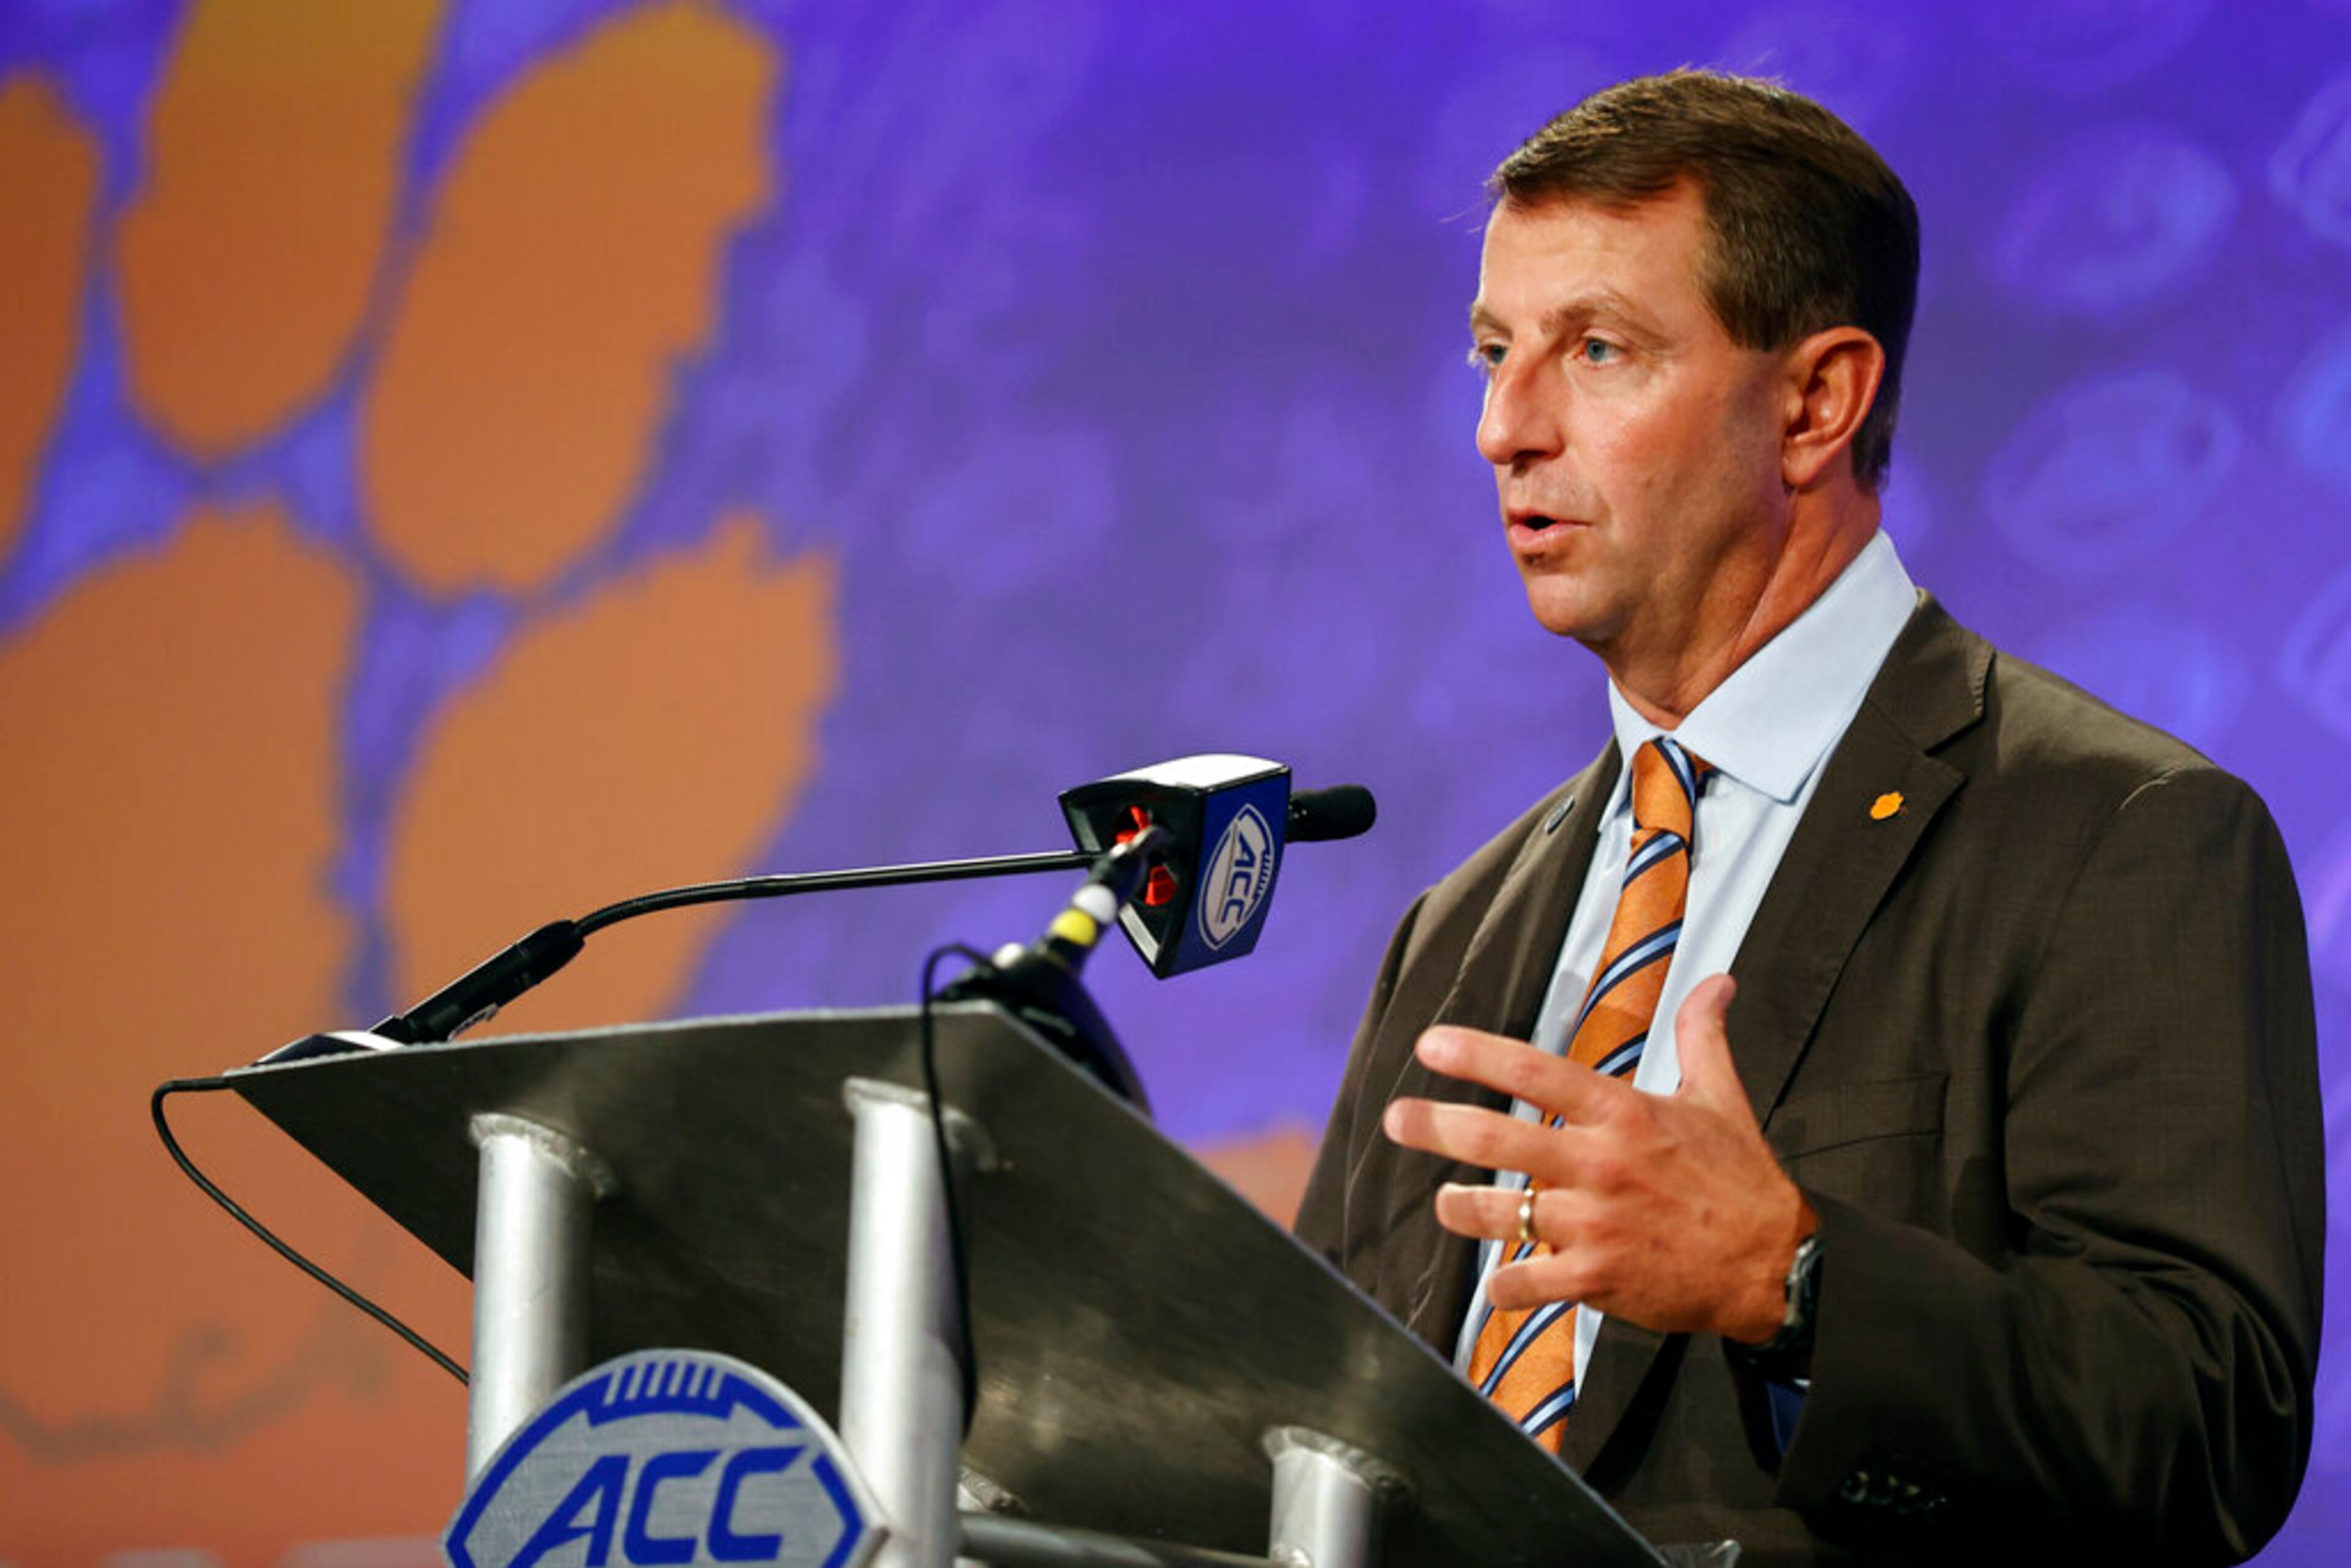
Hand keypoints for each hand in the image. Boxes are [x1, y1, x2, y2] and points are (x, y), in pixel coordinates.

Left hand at [1380, 974, 1815, 1342]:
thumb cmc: (1743, 1179)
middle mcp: (1601, 1165)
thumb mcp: (1723, 1098)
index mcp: (1624, 1115)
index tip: (1429, 1044)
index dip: (1477, 1054)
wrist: (1775, 1267)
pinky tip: (1497, 1281)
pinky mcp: (1595, 1280)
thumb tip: (1718, 980)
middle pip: (1498, 1140)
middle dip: (1436, 1127)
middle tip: (1397, 1118)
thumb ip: (1704, 1036)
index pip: (1536, 1074)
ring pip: (1500, 1214)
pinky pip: (1525, 1283)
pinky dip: (1503, 1285)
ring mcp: (1594, 1225)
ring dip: (1461, 1209)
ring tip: (1445, 1202)